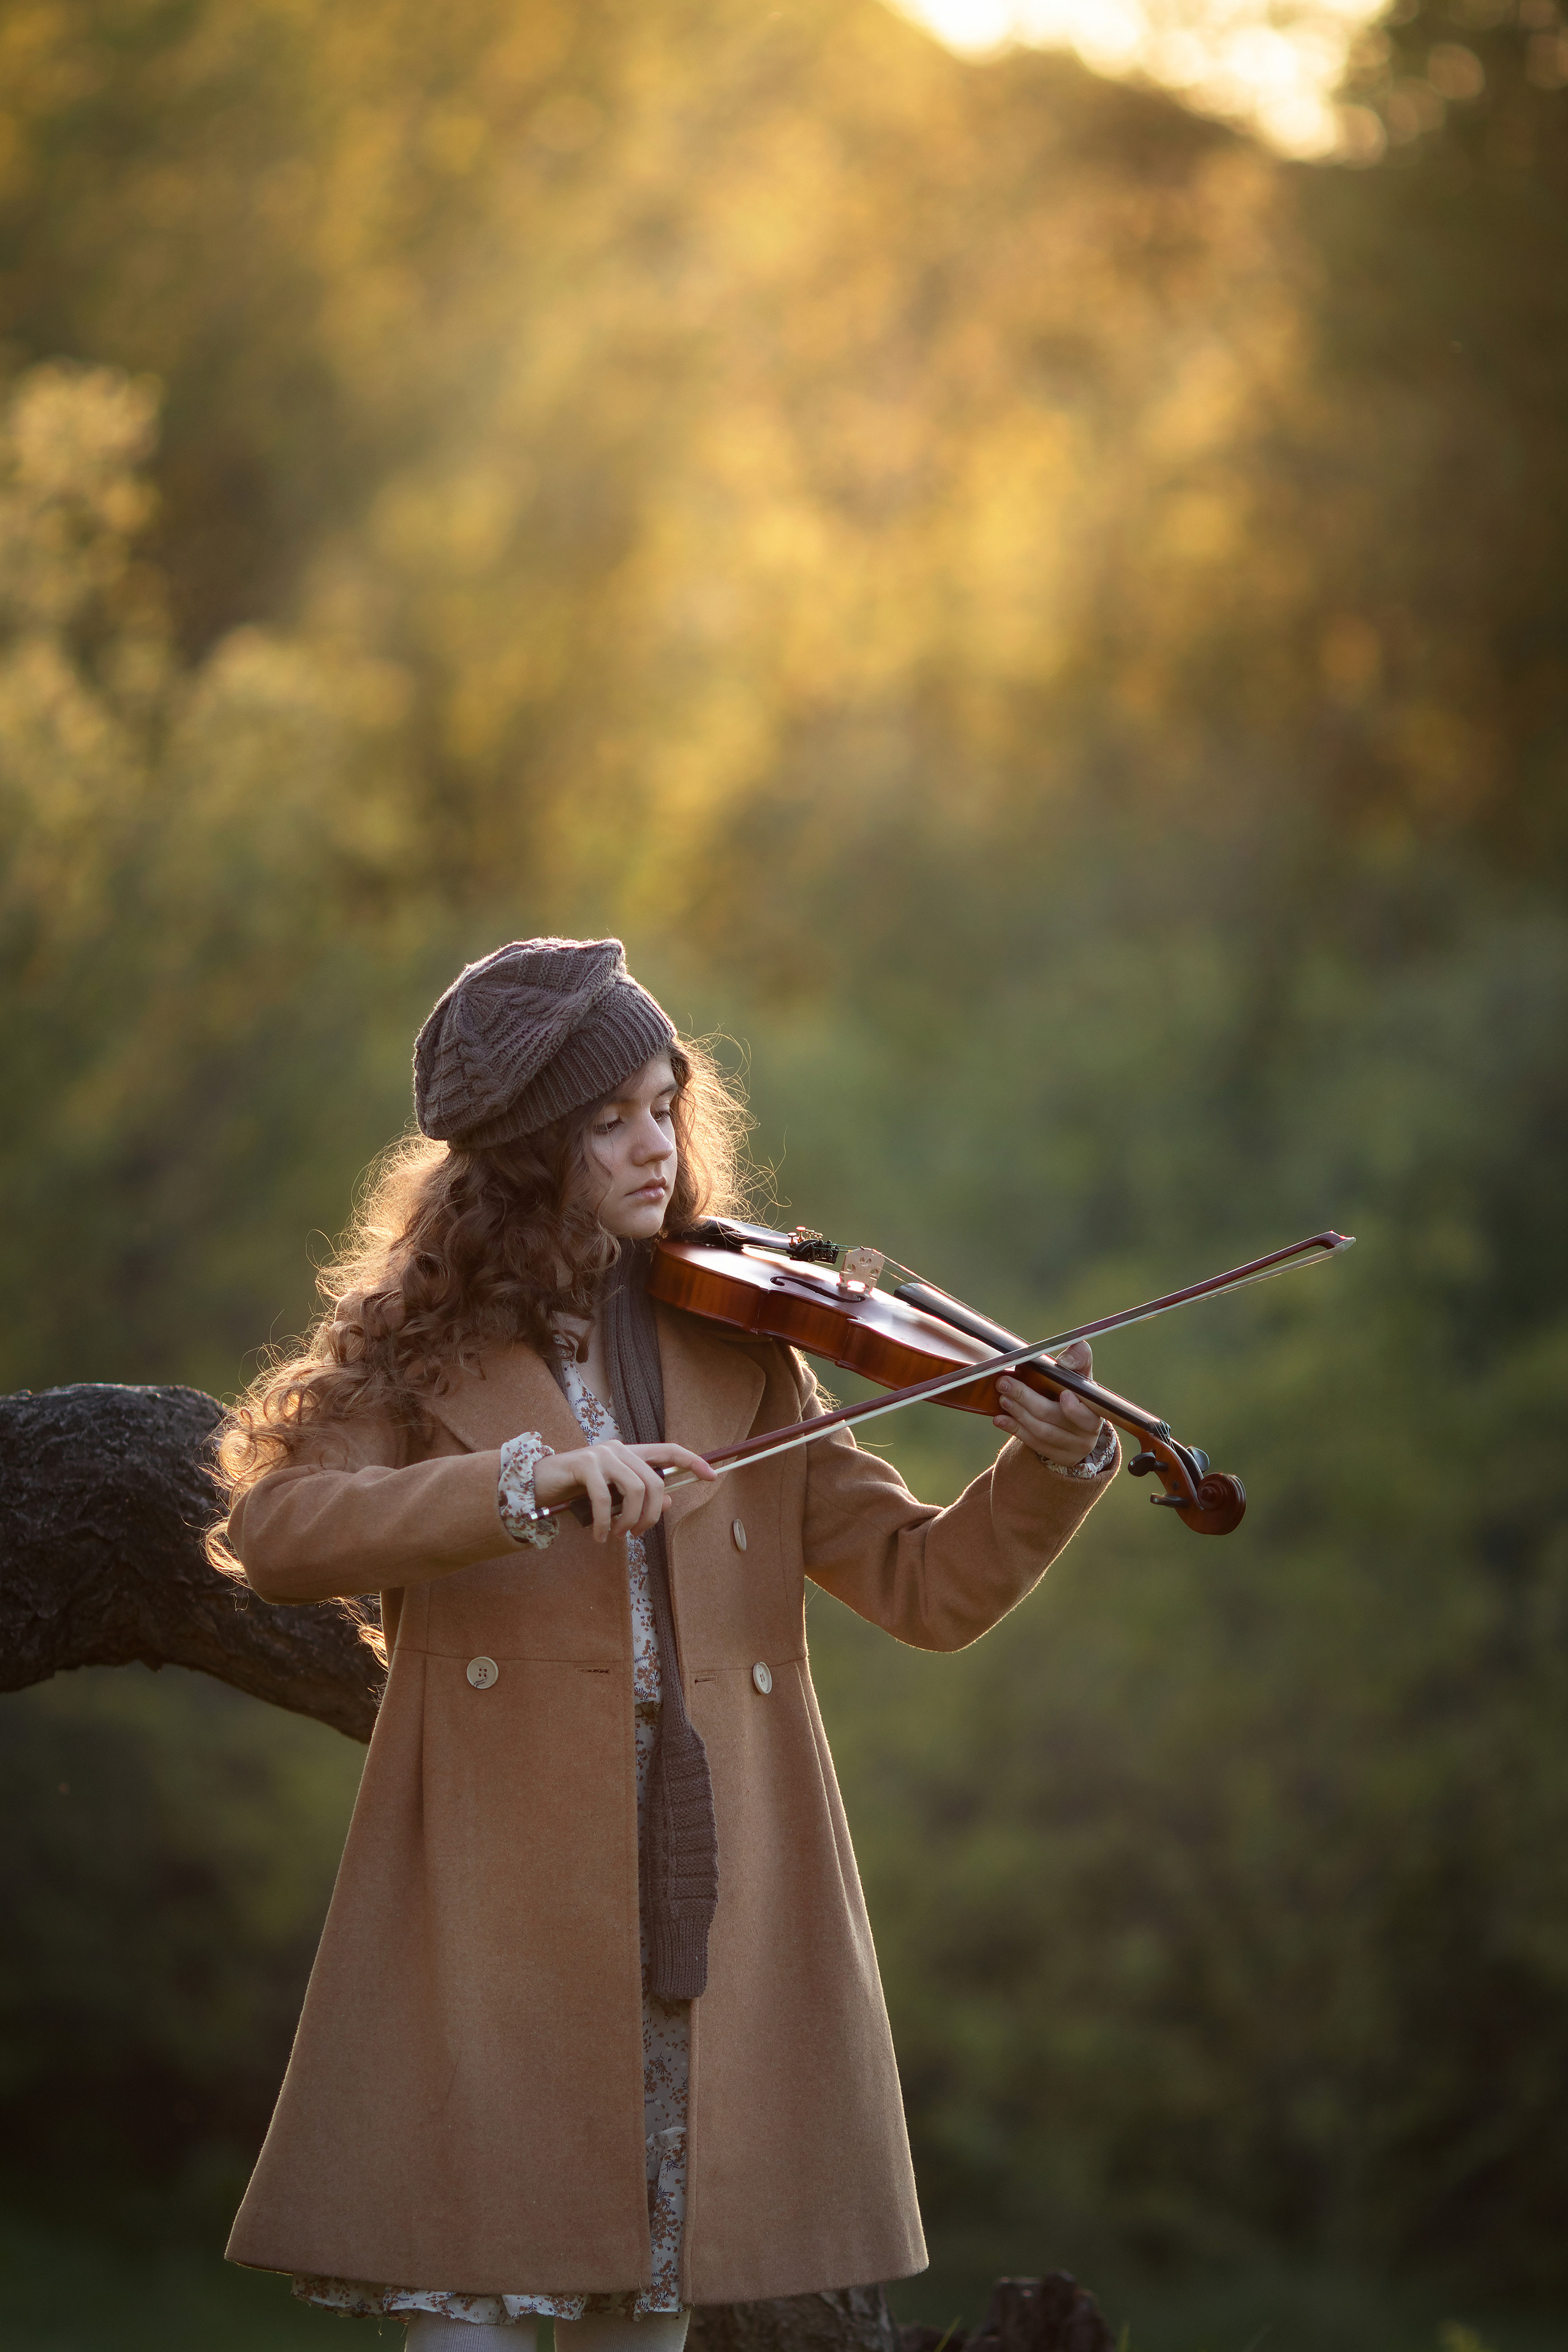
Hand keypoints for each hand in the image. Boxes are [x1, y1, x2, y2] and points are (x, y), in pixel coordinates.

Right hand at [532, 1440, 717, 1541]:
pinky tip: (601, 1537)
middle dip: (650, 1515)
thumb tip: (667, 1500)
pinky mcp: (584, 1464)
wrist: (539, 1484)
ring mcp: (602, 1454)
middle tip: (636, 1535)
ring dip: (629, 1520)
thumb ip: (637, 1495)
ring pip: (635, 1489)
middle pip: (655, 1481)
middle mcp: (619, 1449)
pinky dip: (606, 1523)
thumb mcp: (611, 1496)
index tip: (713, 1476)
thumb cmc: (577, 1491)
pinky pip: (605, 1499)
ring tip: (617, 1536)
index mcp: (629, 1453)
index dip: (693, 1461)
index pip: (669, 1451)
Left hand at [992, 1339, 1107, 1468]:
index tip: (1063, 1394)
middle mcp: (1088, 1434)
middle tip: (1005, 1384)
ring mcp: (1073, 1449)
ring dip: (1018, 1413)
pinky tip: (1000, 1418)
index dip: (1075, 1409)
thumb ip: (1078, 1360)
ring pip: (1041, 1432)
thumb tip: (1066, 1360)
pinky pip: (1033, 1444)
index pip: (1088, 1414)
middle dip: (1027, 1399)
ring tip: (1003, 1398)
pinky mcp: (1057, 1457)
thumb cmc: (1075, 1390)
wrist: (1074, 1422)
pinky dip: (1014, 1429)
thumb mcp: (1080, 1375)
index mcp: (1096, 1410)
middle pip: (1054, 1418)